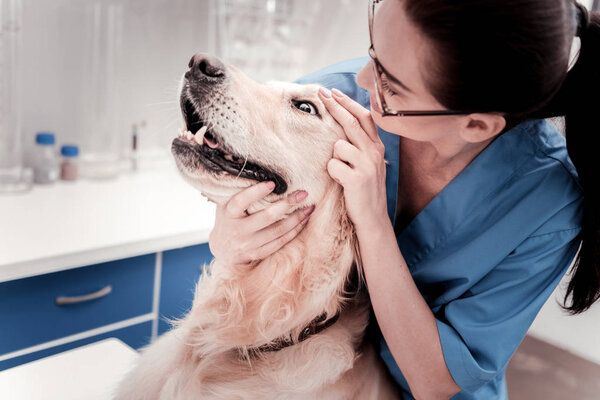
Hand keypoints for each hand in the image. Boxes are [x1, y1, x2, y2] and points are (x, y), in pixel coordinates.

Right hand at [208, 180, 314, 268]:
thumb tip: (261, 172)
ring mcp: (248, 244)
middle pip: (266, 217)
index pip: (241, 201)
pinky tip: (303, 221)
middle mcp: (238, 230)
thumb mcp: (227, 205)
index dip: (256, 192)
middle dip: (287, 204)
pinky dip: (294, 231)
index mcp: (229, 213)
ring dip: (296, 218)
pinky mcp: (258, 253)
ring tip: (309, 207)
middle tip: (303, 194)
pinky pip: (280, 242)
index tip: (272, 183)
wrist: (222, 250)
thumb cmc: (228, 219)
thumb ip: (239, 192)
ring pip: (278, 231)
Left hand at [318, 87, 388, 232]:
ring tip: (343, 173)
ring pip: (339, 146)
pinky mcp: (357, 178)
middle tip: (321, 93)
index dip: (348, 103)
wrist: (373, 218)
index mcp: (377, 148)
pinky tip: (341, 182)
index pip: (364, 117)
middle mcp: (374, 153)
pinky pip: (333, 165)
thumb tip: (343, 127)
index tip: (333, 92)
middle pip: (351, 122)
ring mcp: (367, 165)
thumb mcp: (369, 165)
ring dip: (334, 158)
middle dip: (335, 106)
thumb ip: (360, 146)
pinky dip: (332, 173)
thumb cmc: (365, 190)